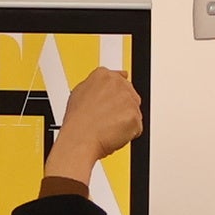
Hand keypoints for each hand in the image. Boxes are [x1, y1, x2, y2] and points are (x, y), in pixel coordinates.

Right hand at [45, 68, 144, 182]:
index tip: (111, 103)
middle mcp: (118, 84)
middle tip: (107, 119)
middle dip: (122, 108)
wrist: (80, 138)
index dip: (116, 95)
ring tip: (107, 126)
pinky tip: (113, 133)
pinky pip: (137, 127)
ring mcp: (128, 100)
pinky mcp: (135, 116)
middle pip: (130, 96)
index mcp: (103, 76)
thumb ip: (97, 83)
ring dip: (125, 121)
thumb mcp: (80, 92)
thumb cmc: (77, 120)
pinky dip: (129, 133)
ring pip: (134, 112)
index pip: (120, 79)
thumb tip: (109, 76)